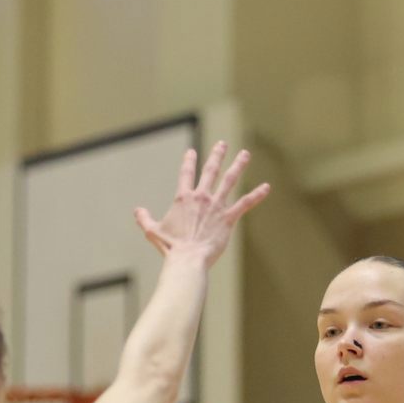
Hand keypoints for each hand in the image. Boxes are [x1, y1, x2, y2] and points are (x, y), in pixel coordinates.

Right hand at [135, 143, 269, 267]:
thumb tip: (137, 210)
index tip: (191, 151)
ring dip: (238, 166)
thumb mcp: (153, 231)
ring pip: (229, 180)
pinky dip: (257, 195)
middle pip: (211, 170)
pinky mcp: (228, 218)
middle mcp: (201, 197)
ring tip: (245, 154)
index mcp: (183, 198)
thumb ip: (145, 218)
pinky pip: (245, 203)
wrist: (188, 258)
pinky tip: (267, 187)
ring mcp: (216, 206)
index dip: (189, 161)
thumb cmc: (171, 247)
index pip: (185, 173)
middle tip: (223, 144)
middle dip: (217, 155)